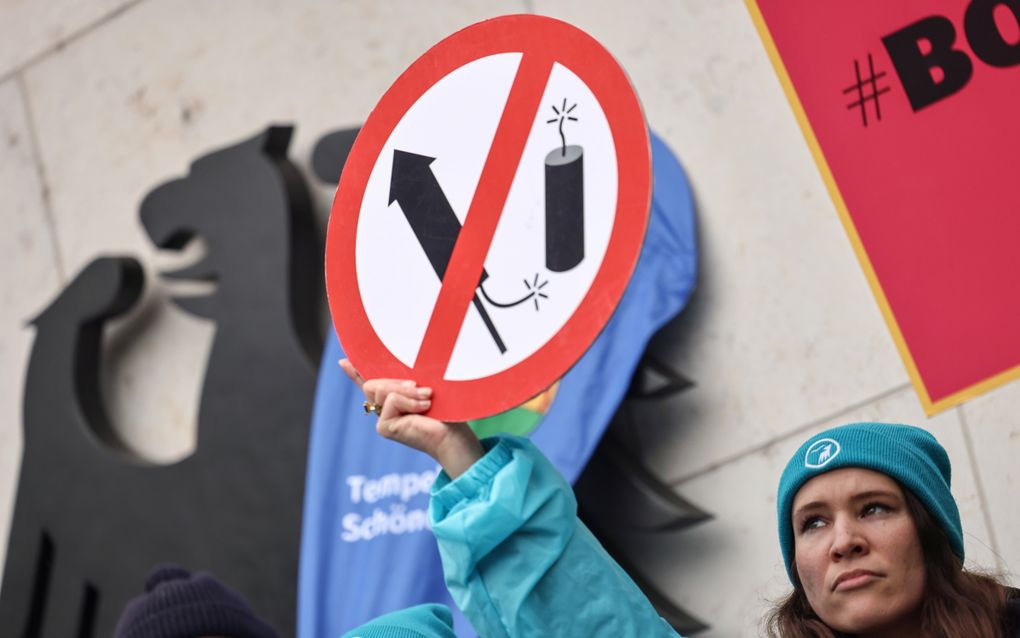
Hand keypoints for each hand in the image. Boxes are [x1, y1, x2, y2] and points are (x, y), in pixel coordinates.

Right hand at [339, 359, 483, 478]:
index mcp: (392, 400)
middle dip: (397, 382)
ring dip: (408, 392)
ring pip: (381, 389)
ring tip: (427, 399)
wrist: (452, 435)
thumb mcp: (422, 388)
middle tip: (423, 389)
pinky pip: (390, 400)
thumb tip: (404, 372)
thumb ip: (406, 380)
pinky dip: (409, 401)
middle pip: (373, 383)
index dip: (355, 372)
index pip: (368, 384)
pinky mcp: (383, 428)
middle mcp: (383, 411)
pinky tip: (424, 408)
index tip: (343, 361)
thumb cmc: (445, 412)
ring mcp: (382, 420)